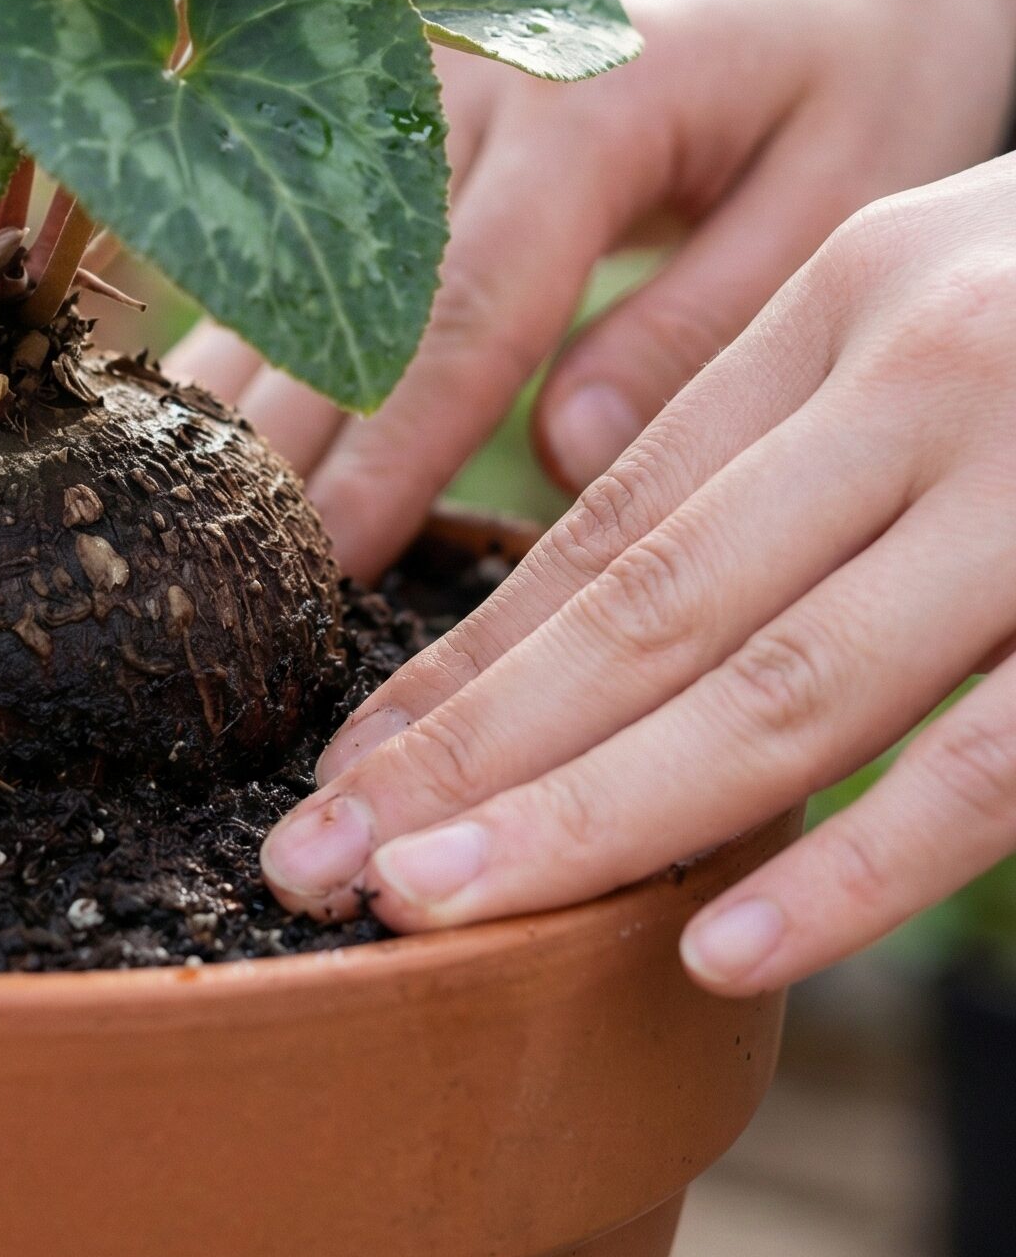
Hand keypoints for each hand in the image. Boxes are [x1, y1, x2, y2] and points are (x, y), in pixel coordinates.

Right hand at [171, 0, 1015, 580]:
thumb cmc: (866, 58)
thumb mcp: (846, 189)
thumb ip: (697, 325)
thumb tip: (558, 462)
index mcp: (582, 98)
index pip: (457, 319)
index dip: (384, 459)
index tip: (326, 575)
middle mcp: (456, 73)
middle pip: (329, 295)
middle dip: (275, 454)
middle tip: (212, 589)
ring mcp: (394, 69)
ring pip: (274, 259)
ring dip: (230, 396)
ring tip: (176, 521)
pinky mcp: (373, 87)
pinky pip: (281, 223)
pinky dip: (240, 327)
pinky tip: (197, 420)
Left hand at [258, 159, 1015, 993]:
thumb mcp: (933, 313)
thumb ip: (778, 443)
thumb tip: (590, 605)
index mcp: (838, 309)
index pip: (602, 525)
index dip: (461, 665)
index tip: (336, 772)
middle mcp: (921, 375)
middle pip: (644, 607)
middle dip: (463, 757)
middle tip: (309, 870)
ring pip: (780, 682)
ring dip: (589, 816)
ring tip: (431, 914)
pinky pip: (1006, 749)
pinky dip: (862, 861)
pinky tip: (719, 948)